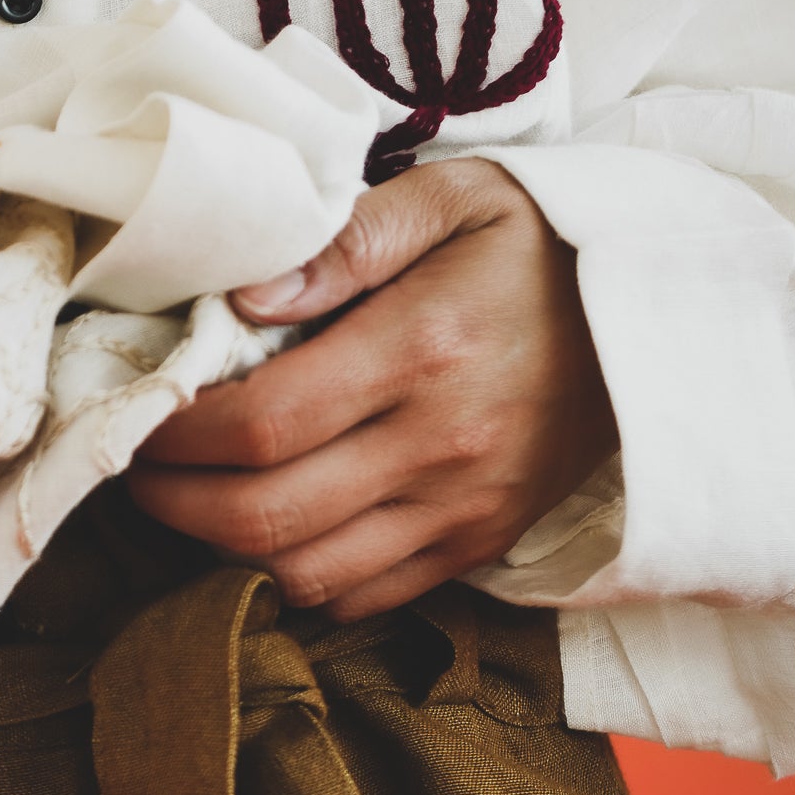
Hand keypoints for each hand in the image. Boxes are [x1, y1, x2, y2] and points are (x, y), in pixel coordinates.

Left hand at [128, 159, 616, 618]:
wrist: (658, 314)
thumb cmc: (539, 243)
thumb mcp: (453, 197)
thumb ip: (344, 240)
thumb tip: (245, 296)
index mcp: (422, 349)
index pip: (263, 422)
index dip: (177, 433)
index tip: (139, 413)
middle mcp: (441, 445)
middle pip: (267, 517)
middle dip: (173, 504)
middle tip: (137, 468)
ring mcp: (463, 507)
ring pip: (307, 574)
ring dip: (226, 550)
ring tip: (191, 500)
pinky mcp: (479, 541)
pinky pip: (366, 597)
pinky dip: (299, 580)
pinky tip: (271, 529)